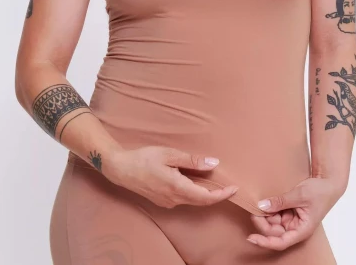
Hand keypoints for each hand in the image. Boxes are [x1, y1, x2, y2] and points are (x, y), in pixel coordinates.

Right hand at [105, 145, 238, 208]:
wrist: (121, 169)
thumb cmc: (144, 158)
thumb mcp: (170, 155)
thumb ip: (192, 161)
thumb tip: (213, 164)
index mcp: (177, 187)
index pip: (206, 197)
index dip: (222, 195)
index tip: (234, 189)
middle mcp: (174, 199)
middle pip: (201, 201)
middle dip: (216, 195)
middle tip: (229, 186)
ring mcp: (167, 201)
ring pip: (192, 200)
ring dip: (204, 194)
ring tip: (215, 182)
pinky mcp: (162, 200)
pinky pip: (183, 198)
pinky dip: (193, 192)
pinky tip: (195, 181)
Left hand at [246, 177, 344, 250]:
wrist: (327, 182)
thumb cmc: (320, 192)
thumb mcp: (299, 195)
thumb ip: (281, 201)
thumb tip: (262, 205)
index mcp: (301, 230)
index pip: (280, 242)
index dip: (265, 242)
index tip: (252, 238)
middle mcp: (295, 228)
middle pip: (273, 232)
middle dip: (262, 222)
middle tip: (253, 208)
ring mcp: (291, 220)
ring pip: (272, 222)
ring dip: (265, 214)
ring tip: (260, 201)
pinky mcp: (288, 212)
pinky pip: (275, 213)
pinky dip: (269, 208)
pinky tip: (265, 200)